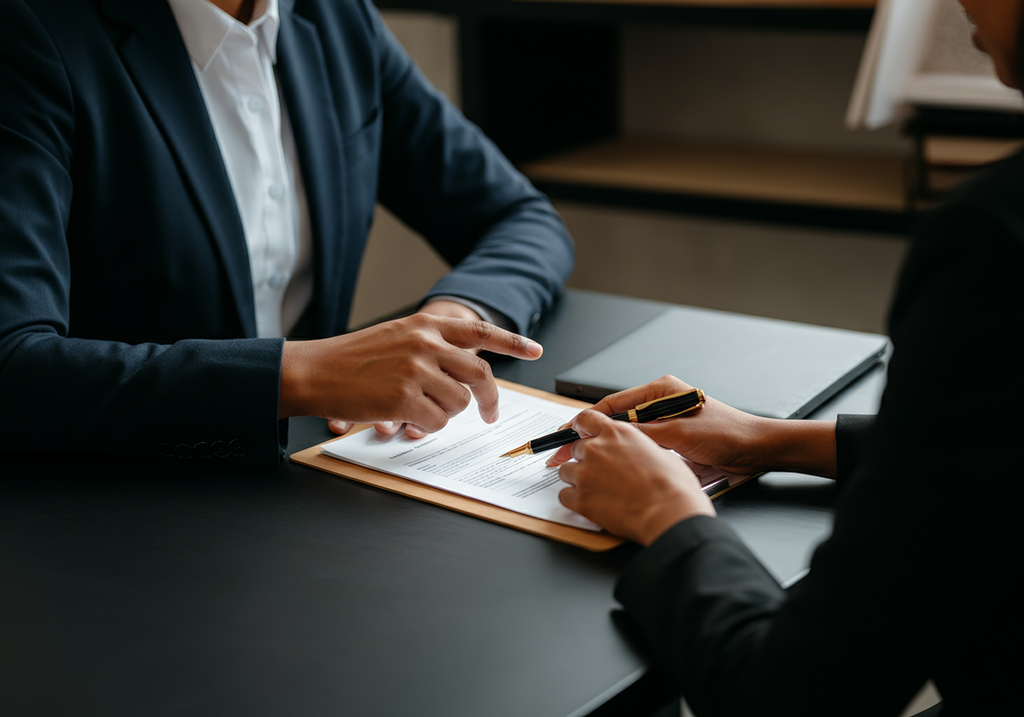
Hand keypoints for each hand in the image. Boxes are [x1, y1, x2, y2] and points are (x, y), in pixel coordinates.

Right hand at [280, 314, 542, 436]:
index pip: (481, 331)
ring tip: (418, 409)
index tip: (535, 350)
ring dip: (446, 414)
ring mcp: (415, 370)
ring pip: (459, 403)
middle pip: (479, 374)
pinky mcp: (403, 398)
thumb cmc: (353, 359)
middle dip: (489, 398)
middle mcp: (425, 343)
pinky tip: (405, 418)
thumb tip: (468, 372)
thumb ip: (433, 347)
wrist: (314, 371)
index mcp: (426, 325)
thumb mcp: (397, 337)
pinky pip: (436, 422)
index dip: (512, 342)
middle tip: (490, 414)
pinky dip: (427, 426)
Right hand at [548, 375, 837, 478]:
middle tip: (567, 455)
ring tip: (584, 465)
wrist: (757, 451)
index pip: (612, 404)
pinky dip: (625, 461)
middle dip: (590, 439)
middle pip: (615, 421)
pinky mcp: (670, 443)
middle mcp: (659, 404)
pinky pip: (640, 451)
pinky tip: (612, 472)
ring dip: (607, 451)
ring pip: (625, 438)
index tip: (567, 436)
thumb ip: (643, 433)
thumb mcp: (679, 433)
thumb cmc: (727, 433)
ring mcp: (664, 424)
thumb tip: (611, 436)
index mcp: (660, 390)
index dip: (585, 421)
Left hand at [558, 410, 714, 544]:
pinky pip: (565, 496)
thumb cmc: (672, 485)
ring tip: (598, 491)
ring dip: (578, 479)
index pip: (586, 419)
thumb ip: (634, 446)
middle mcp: (596, 448)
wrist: (669, 512)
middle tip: (601, 473)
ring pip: (566, 471)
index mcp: (617, 432)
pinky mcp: (580, 498)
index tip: (579, 433)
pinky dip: (574, 501)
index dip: (581, 427)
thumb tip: (632, 452)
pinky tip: (592, 505)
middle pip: (576, 448)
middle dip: (585, 459)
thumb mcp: (657, 451)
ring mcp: (585, 473)